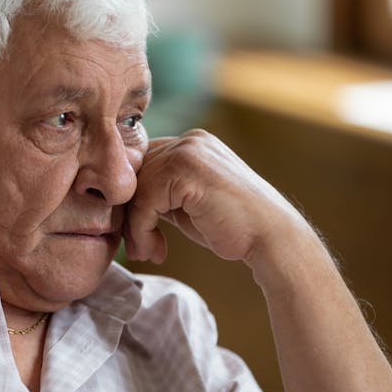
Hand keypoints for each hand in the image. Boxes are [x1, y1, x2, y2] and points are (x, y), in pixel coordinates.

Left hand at [123, 129, 308, 266]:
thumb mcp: (187, 202)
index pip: (142, 164)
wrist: (271, 239)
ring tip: (147, 252)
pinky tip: (156, 251)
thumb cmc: (231, 227)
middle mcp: (189, 140)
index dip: (133, 199)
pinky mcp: (185, 171)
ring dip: (134, 227)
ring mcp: (188, 151)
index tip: (138, 233)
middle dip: (130, 214)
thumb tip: (119, 199)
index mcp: (192, 142)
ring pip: (135, 189)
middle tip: (139, 247)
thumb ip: (160, 192)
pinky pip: (143, 202)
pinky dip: (142, 231)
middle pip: (134, 174)